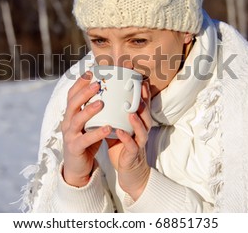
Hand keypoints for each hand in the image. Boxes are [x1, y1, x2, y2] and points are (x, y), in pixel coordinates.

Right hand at [61, 71, 111, 186]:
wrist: (77, 166)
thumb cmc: (86, 140)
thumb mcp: (88, 123)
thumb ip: (94, 109)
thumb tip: (107, 90)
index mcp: (70, 114)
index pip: (72, 95)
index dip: (79, 83)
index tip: (91, 72)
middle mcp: (67, 122)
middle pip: (73, 103)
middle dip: (84, 92)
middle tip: (98, 83)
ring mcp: (70, 135)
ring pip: (77, 120)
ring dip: (89, 110)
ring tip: (101, 103)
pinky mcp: (75, 148)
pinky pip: (86, 139)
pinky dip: (97, 133)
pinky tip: (108, 128)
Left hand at [106, 80, 152, 199]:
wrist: (128, 170)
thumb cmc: (121, 145)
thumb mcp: (118, 125)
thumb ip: (113, 112)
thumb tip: (101, 93)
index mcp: (138, 121)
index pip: (143, 103)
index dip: (142, 91)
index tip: (138, 78)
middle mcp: (142, 129)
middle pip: (146, 113)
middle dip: (143, 100)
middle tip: (138, 88)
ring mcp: (139, 142)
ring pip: (143, 129)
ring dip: (137, 119)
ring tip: (131, 111)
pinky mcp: (133, 154)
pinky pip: (131, 145)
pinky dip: (126, 138)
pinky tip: (119, 131)